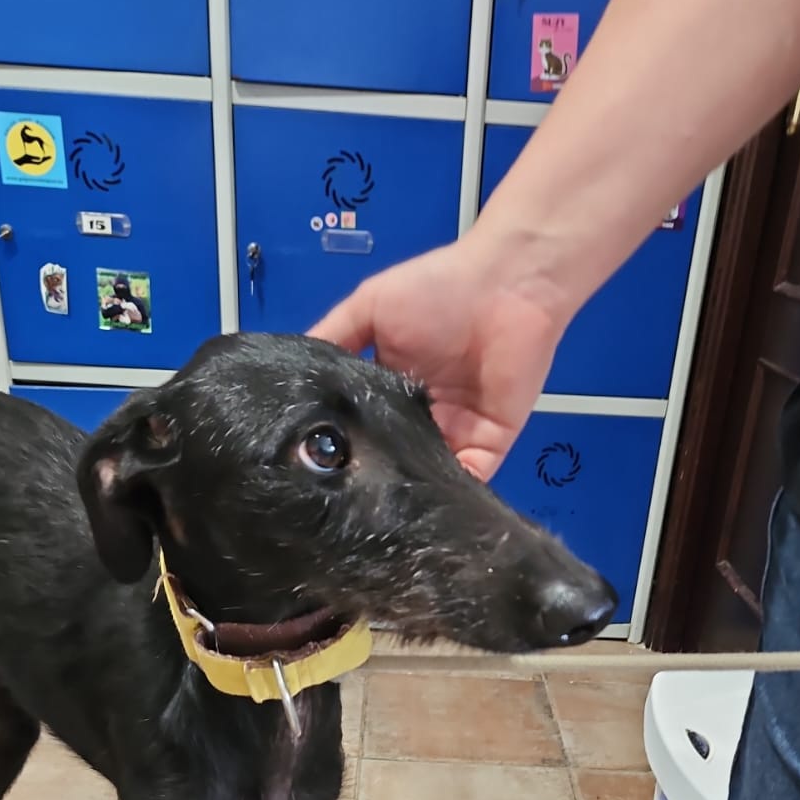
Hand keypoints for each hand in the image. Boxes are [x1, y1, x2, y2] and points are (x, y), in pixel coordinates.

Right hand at [308, 239, 566, 481]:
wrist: (508, 284)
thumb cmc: (437, 289)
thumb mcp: (368, 307)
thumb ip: (334, 338)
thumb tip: (292, 379)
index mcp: (393, 386)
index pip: (366, 427)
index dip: (345, 447)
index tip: (314, 471)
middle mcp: (424, 415)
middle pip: (395, 458)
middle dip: (375, 479)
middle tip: (342, 505)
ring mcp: (459, 431)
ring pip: (428, 476)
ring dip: (410, 492)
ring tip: (378, 516)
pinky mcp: (491, 443)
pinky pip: (469, 480)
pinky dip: (448, 495)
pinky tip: (422, 506)